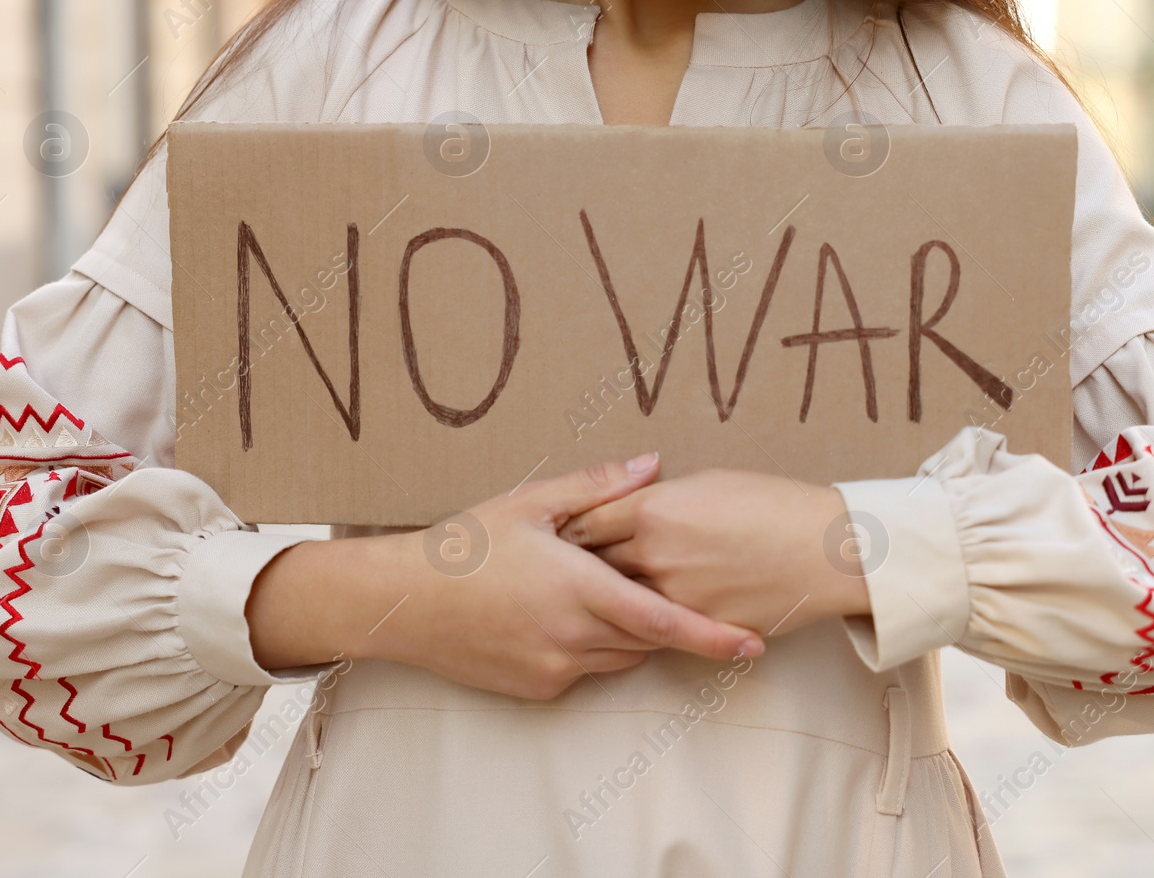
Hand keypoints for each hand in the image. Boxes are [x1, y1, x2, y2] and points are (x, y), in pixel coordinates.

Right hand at [283, 455, 765, 699]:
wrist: (401, 601)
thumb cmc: (465, 544)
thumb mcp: (530, 503)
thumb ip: (598, 487)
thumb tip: (653, 465)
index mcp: (577, 589)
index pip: (663, 622)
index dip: (712, 637)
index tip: (752, 644)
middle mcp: (570, 637)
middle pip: (647, 640)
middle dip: (665, 618)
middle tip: (667, 585)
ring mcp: (552, 668)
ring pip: (620, 658)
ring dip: (629, 632)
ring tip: (602, 590)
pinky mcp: (536, 687)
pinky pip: (586, 670)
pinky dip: (593, 646)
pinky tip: (563, 613)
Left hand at [561, 466, 870, 639]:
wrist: (825, 550)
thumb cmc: (773, 504)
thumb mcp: (709, 482)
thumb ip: (660, 498)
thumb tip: (632, 507)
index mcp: (653, 509)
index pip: (587, 521)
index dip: (569, 528)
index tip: (557, 533)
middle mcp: (654, 554)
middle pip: (592, 565)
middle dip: (575, 567)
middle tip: (556, 571)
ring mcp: (673, 595)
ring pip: (618, 602)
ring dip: (603, 600)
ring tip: (585, 598)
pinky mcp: (696, 626)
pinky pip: (654, 626)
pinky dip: (641, 621)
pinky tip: (633, 618)